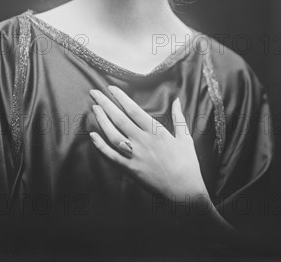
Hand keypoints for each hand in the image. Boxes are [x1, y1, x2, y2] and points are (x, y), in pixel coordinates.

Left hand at [89, 86, 209, 202]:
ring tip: (94, 108)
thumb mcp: (185, 137)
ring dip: (102, 121)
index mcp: (156, 132)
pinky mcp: (131, 169)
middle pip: (119, 119)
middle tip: (94, 92)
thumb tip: (176, 100)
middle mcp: (143, 141)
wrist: (185, 191)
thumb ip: (178, 117)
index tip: (111, 88)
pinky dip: (101, 146)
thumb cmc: (187, 164)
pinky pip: (112, 156)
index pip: (134, 110)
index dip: (121, 98)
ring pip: (113, 135)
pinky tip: (93, 135)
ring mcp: (135, 156)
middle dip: (105, 104)